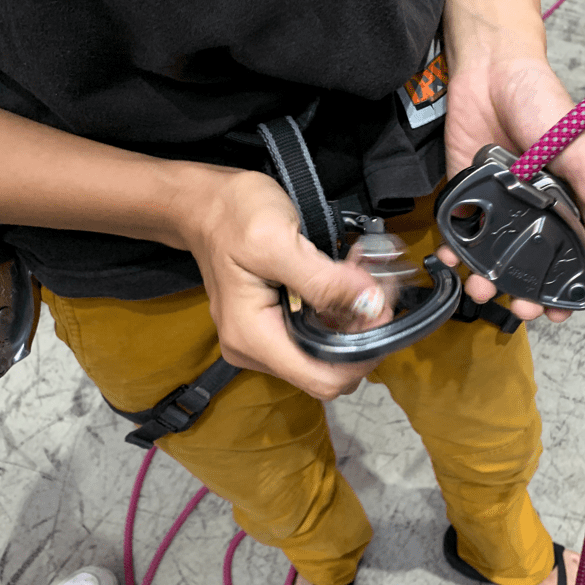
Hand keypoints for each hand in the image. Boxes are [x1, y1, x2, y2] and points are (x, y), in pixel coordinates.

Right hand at [170, 164, 389, 399]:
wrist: (205, 204)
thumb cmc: (231, 215)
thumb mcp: (276, 240)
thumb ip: (324, 279)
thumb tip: (370, 303)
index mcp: (253, 337)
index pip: (323, 380)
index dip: (361, 355)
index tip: (379, 312)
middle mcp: (258, 349)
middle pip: (330, 367)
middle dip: (362, 330)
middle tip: (377, 286)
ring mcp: (266, 338)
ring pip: (330, 349)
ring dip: (355, 316)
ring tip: (362, 274)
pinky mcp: (277, 324)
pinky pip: (320, 330)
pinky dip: (341, 308)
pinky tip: (347, 278)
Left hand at [439, 49, 584, 322]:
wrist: (490, 70)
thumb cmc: (542, 104)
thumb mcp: (582, 152)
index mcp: (565, 204)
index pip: (567, 257)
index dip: (564, 287)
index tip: (557, 312)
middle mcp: (529, 211)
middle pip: (525, 265)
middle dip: (521, 292)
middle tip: (517, 306)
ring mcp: (495, 206)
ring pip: (489, 257)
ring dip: (484, 279)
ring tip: (480, 288)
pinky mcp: (463, 194)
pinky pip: (458, 232)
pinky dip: (452, 251)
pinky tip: (450, 261)